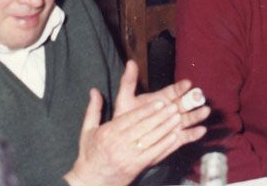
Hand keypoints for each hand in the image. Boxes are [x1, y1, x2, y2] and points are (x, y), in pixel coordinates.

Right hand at [67, 61, 208, 185]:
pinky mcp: (136, 166)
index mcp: (108, 133)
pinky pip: (154, 153)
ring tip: (178, 117)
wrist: (91, 181)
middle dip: (161, 116)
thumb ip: (94, 109)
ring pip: (151, 139)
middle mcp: (119, 144)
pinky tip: (175, 136)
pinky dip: (165, 144)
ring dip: (166, 128)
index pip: (131, 118)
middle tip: (174, 106)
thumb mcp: (87, 130)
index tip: (159, 102)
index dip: (146, 110)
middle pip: (144, 127)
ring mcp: (129, 157)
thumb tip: (94, 90)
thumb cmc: (90, 154)